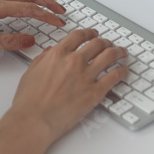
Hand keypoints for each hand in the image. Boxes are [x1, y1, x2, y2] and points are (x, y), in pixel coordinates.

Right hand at [10, 29, 128, 142]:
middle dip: (105, 42)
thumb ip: (43, 59)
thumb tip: (50, 52)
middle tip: (109, 44)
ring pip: (110, 55)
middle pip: (97, 43)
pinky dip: (123, 71)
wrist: (34, 120)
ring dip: (118, 52)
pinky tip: (124, 71)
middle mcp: (74, 61)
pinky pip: (115, 76)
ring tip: (122, 53)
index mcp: (58, 54)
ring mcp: (86, 76)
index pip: (79, 36)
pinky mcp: (95, 92)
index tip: (93, 34)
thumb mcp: (31, 72)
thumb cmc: (29, 101)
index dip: (89, 32)